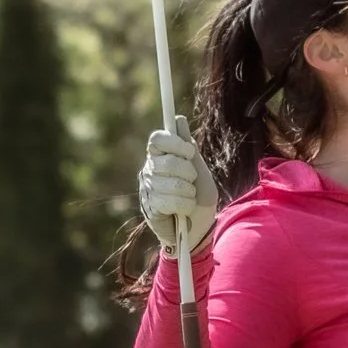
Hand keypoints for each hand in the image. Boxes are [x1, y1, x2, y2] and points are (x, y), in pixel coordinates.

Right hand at [138, 121, 217, 256]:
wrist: (199, 227)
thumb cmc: (199, 196)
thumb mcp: (199, 169)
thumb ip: (188, 147)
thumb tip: (178, 120)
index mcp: (160, 156)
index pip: (157, 139)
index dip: (175, 143)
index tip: (190, 152)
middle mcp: (149, 170)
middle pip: (168, 160)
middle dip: (188, 172)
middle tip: (191, 181)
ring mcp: (148, 189)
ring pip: (172, 183)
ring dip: (189, 192)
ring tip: (189, 197)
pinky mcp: (150, 207)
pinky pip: (170, 201)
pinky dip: (185, 205)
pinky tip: (184, 210)